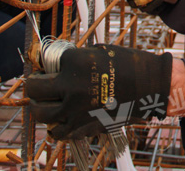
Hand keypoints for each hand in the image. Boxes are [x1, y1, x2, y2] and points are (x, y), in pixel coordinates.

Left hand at [27, 44, 171, 139]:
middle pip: (34, 90)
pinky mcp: (83, 127)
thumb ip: (76, 58)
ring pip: (41, 113)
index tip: (48, 64)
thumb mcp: (100, 51)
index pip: (46, 62)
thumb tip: (57, 63)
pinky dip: (55, 126)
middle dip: (33, 85)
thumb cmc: (129, 64)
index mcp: (75, 63)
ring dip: (39, 106)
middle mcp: (70, 88)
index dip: (46, 63)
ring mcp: (75, 110)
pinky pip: (58, 131)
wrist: (150, 87)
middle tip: (37, 84)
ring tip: (44, 102)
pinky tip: (59, 119)